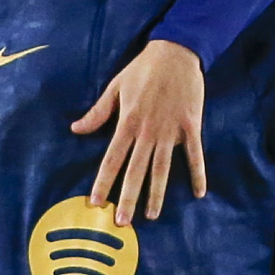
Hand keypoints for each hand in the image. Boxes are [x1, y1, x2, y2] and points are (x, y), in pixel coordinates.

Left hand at [71, 39, 206, 224]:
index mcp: (128, 122)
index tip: (96, 202)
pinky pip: (194, 155)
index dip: (104, 181)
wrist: (176, 51)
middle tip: (123, 222)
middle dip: (128, 198)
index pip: (112, 158)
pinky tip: (199, 193)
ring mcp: (171, 130)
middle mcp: (148, 131)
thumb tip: (75, 129)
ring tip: (153, 216)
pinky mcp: (190, 126)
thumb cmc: (143, 69)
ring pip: (162, 168)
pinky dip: (197, 174)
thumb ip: (97, 112)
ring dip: (157, 194)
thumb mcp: (115, 87)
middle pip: (136, 171)